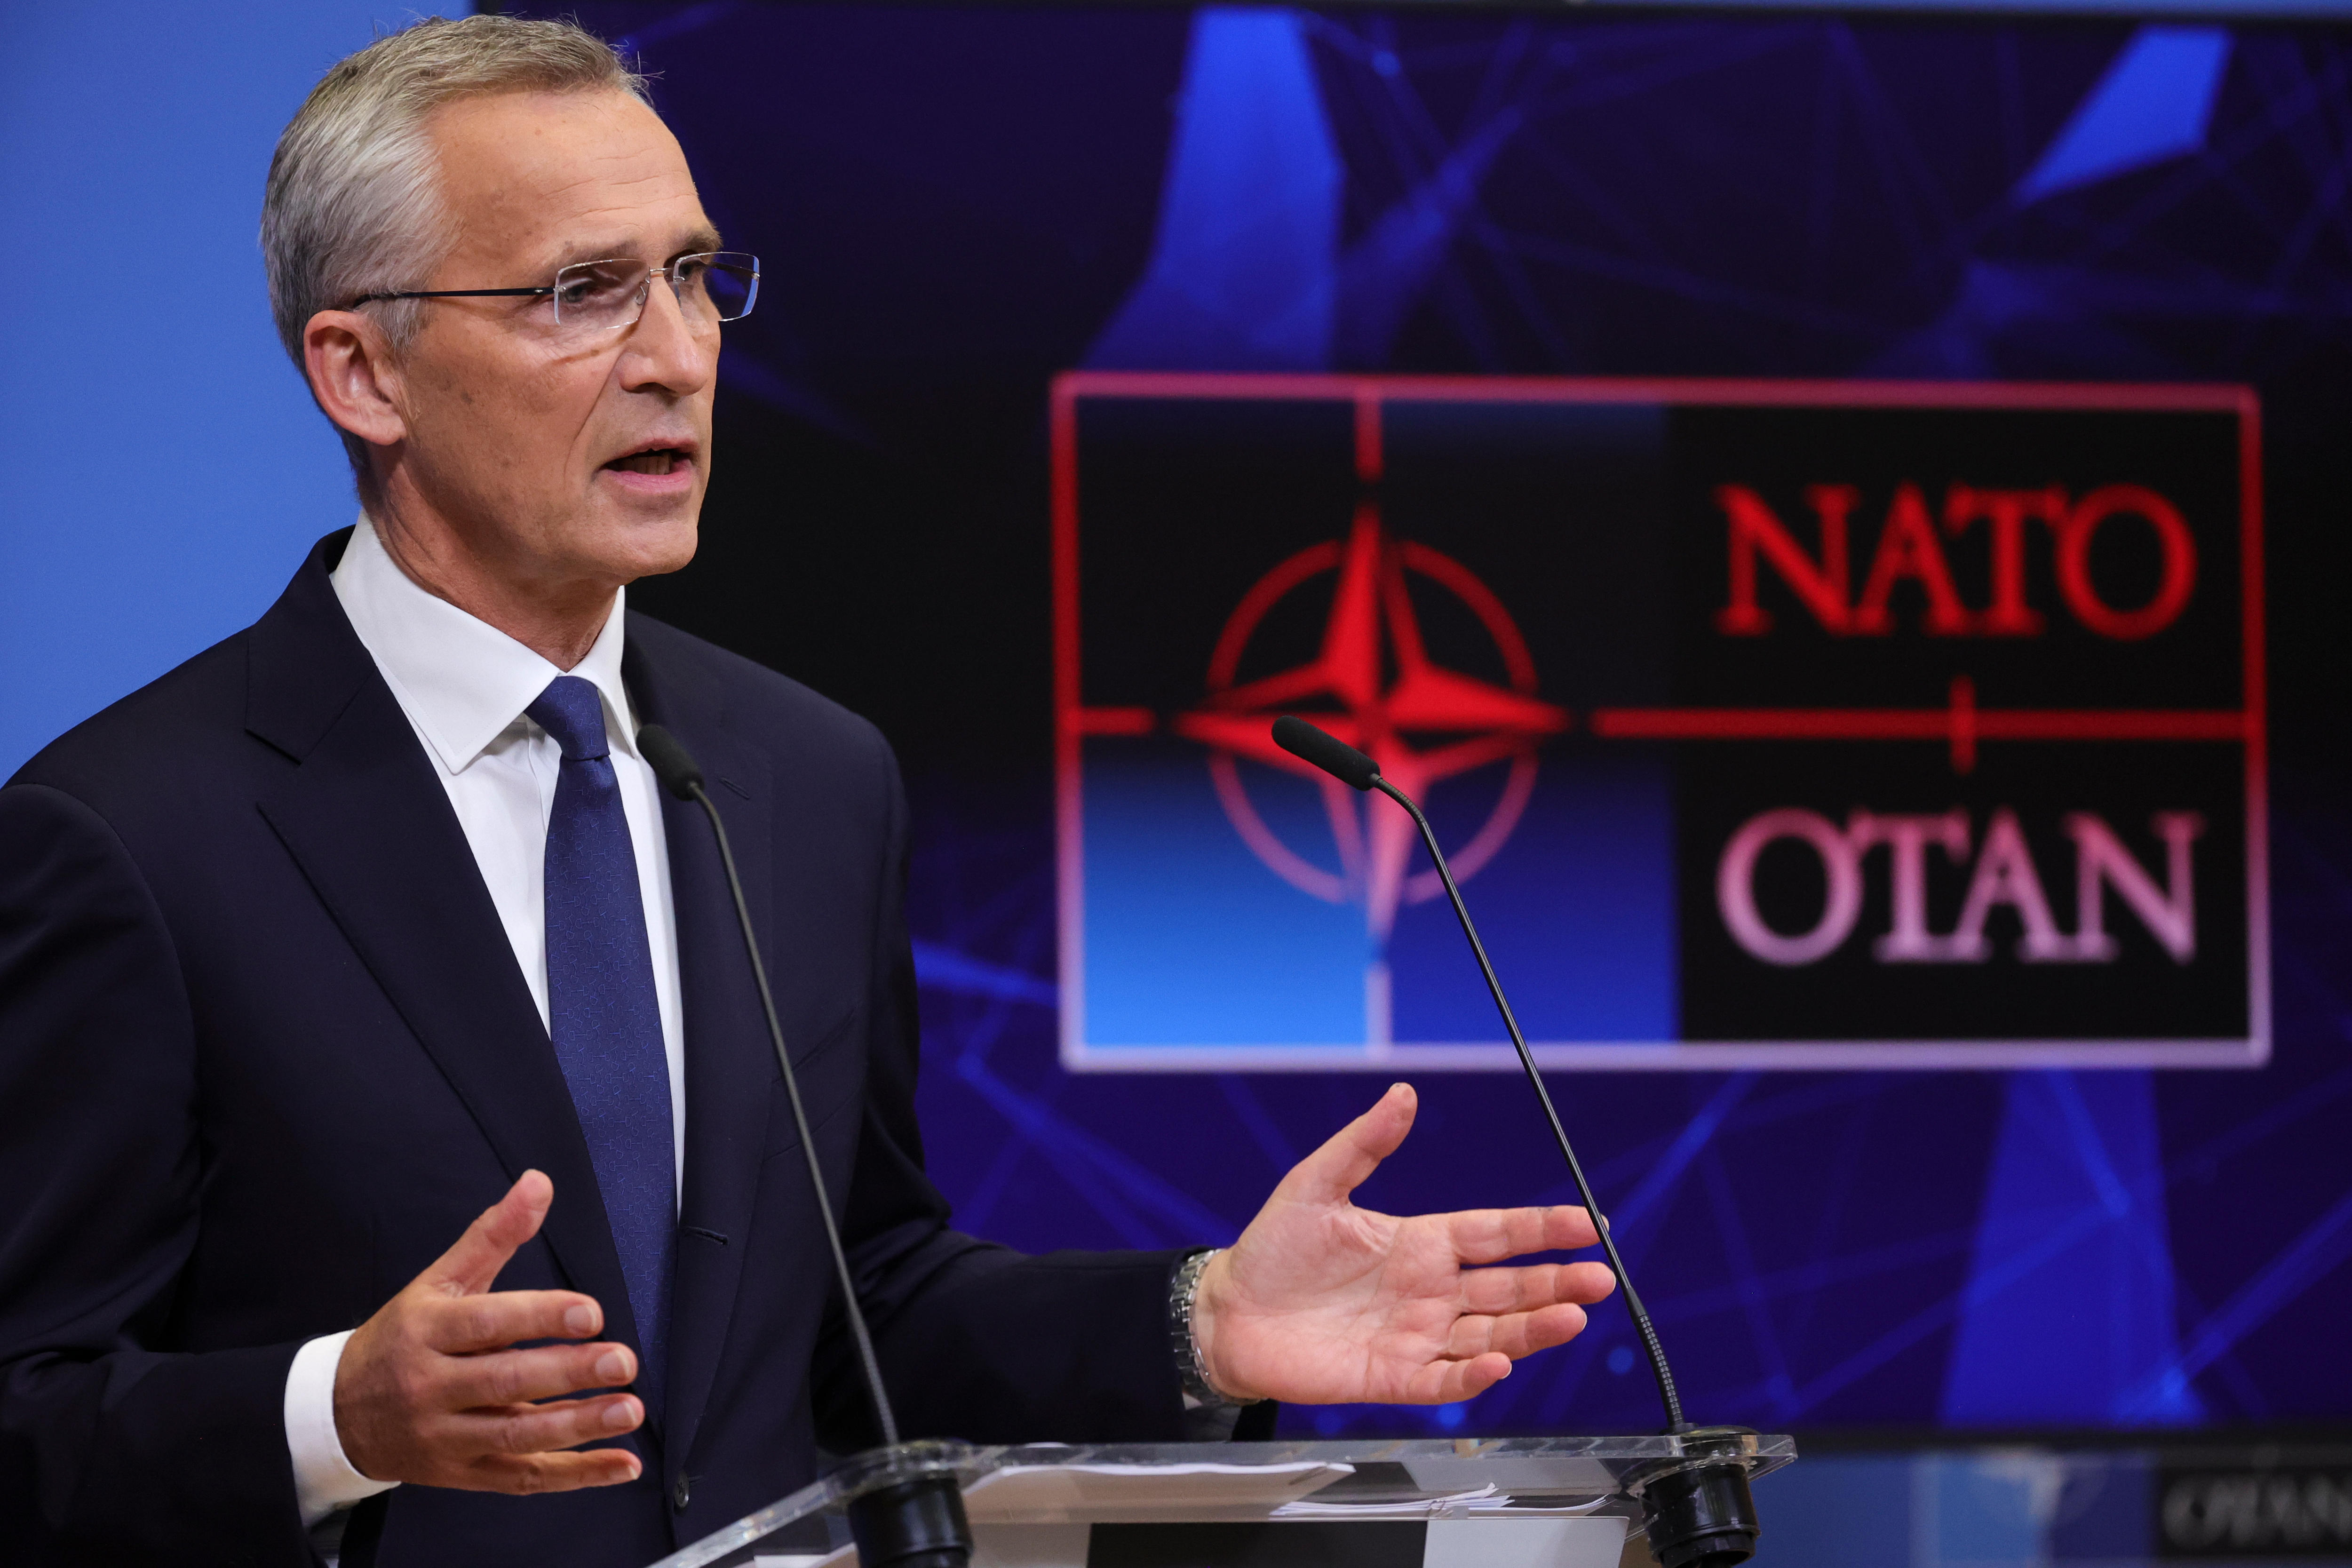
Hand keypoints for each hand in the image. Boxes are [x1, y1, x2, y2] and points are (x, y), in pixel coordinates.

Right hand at [333, 1170, 645, 1492]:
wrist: (338, 1414)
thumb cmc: (403, 1339)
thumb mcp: (439, 1281)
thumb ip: (494, 1233)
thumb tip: (540, 1182)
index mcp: (427, 1331)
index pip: (487, 1323)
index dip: (539, 1317)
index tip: (590, 1312)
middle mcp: (432, 1386)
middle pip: (505, 1381)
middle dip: (569, 1373)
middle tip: (623, 1362)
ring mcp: (446, 1436)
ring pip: (515, 1435)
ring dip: (580, 1427)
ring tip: (630, 1410)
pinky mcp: (462, 1474)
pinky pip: (522, 1478)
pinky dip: (576, 1475)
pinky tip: (621, 1464)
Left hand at [1191, 1083, 1615, 1405]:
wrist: (1229, 1312)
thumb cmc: (1274, 1249)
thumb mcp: (1315, 1183)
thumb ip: (1363, 1143)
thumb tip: (1402, 1093)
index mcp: (1421, 1243)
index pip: (1494, 1234)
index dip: (1540, 1229)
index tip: (1586, 1224)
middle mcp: (1429, 1292)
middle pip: (1508, 1288)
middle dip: (1556, 1282)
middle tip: (1599, 1278)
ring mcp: (1416, 1337)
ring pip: (1491, 1335)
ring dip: (1532, 1329)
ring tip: (1571, 1317)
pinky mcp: (1393, 1378)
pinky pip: (1443, 1381)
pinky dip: (1473, 1376)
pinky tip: (1500, 1363)